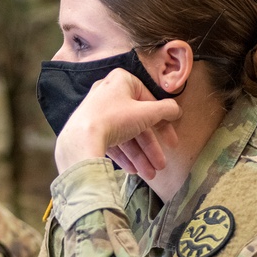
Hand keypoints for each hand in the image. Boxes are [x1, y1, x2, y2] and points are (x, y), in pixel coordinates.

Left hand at [55, 68, 180, 178]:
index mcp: (121, 81)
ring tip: (149, 174)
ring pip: (125, 135)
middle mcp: (108, 94)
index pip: (150, 102)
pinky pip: (111, 141)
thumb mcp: (147, 113)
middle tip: (161, 165)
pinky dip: (124, 156)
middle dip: (150, 148)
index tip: (172, 141)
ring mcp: (97, 112)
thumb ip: (166, 110)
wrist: (79, 139)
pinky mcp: (89, 129)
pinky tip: (133, 171)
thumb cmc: (114, 119)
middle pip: (137, 123)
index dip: (163, 125)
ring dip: (139, 156)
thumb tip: (177, 110)